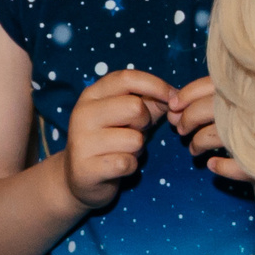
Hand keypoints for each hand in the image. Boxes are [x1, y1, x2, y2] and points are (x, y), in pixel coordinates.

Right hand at [60, 70, 175, 212]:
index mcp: (92, 95)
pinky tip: (118, 167)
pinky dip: (130, 166)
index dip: (154, 85)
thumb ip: (148, 103)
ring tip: (123, 150)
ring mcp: (82, 141)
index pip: (126, 78)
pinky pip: (127, 163)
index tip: (172, 98)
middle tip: (135, 132)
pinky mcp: (87, 168)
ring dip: (137, 148)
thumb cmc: (109, 141)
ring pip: (134, 139)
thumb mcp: (126, 117)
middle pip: (134, 107)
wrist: (78, 177)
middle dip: (145, 122)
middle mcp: (83, 114)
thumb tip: (177, 96)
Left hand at [167, 76, 253, 182]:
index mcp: (248, 88)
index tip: (173, 106)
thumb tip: (174, 104)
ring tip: (194, 150)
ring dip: (199, 143)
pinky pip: (238, 166)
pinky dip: (222, 167)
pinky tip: (213, 164)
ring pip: (216, 135)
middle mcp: (253, 107)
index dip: (187, 94)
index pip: (210, 84)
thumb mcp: (249, 95)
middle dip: (187, 120)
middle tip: (181, 130)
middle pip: (206, 109)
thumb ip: (215, 95)